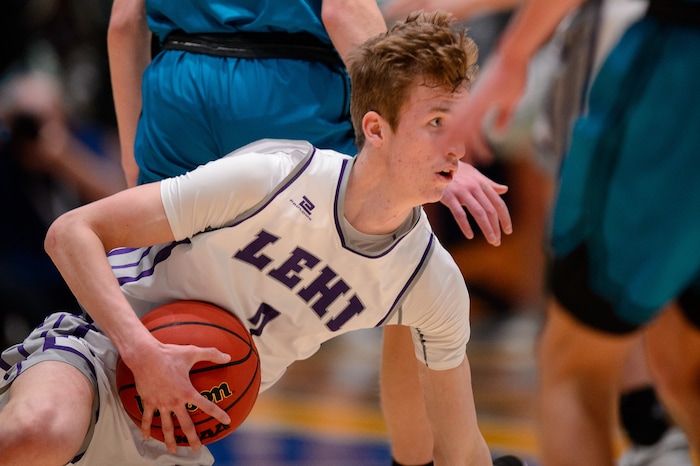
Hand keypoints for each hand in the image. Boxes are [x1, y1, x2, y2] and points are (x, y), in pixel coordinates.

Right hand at [128, 341, 231, 452]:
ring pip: (166, 426)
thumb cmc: (169, 353)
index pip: (206, 406)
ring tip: (173, 451)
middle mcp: (175, 401)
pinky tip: (146, 438)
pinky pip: (147, 418)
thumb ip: (211, 354)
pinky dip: (146, 428)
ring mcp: (161, 403)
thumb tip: (228, 356)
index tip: (227, 421)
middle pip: (185, 424)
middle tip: (197, 448)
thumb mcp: (192, 352)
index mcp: (187, 391)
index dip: (218, 414)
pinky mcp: (148, 401)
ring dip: (169, 440)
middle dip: (192, 437)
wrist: (145, 356)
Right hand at [440, 161, 511, 244]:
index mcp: (482, 184)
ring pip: (479, 213)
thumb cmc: (456, 171)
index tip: (508, 231)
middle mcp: (474, 187)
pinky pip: (459, 213)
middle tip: (497, 242)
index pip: (498, 203)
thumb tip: (505, 190)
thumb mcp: (475, 175)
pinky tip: (470, 235)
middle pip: (490, 211)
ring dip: (487, 229)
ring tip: (491, 240)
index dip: (505, 218)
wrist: (436, 164)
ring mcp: (462, 192)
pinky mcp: (449, 196)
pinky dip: (465, 226)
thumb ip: (490, 184)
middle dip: (496, 228)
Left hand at [449, 50, 528, 165]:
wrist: (512, 56)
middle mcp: (471, 104)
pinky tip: (471, 148)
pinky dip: (475, 138)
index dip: (455, 140)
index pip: (460, 126)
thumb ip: (503, 118)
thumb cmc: (512, 75)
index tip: (454, 154)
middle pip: (456, 130)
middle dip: (453, 146)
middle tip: (450, 162)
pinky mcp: (483, 101)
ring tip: (463, 161)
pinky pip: (474, 123)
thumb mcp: (509, 102)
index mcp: (474, 104)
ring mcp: (476, 103)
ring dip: (463, 146)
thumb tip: (498, 133)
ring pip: (463, 129)